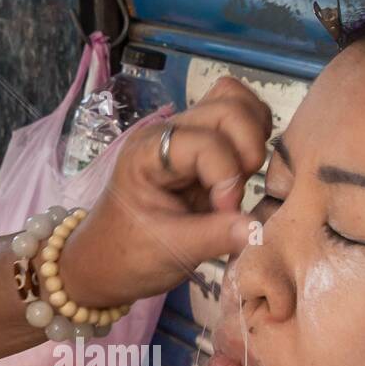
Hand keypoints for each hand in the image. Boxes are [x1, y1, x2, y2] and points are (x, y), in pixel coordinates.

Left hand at [59, 77, 273, 307]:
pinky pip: (236, 119)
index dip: (227, 178)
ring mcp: (183, 133)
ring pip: (234, 101)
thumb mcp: (172, 251)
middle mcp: (166, 132)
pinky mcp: (199, 143)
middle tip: (236, 194)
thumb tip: (258, 228)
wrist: (106, 263)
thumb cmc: (129, 256)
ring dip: (252, 138)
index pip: (207, 143)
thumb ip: (217, 236)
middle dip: (247, 150)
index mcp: (148, 152)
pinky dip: (252, 137)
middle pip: (228, 106)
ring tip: (243, 179)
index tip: (224, 213)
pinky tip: (243, 173)